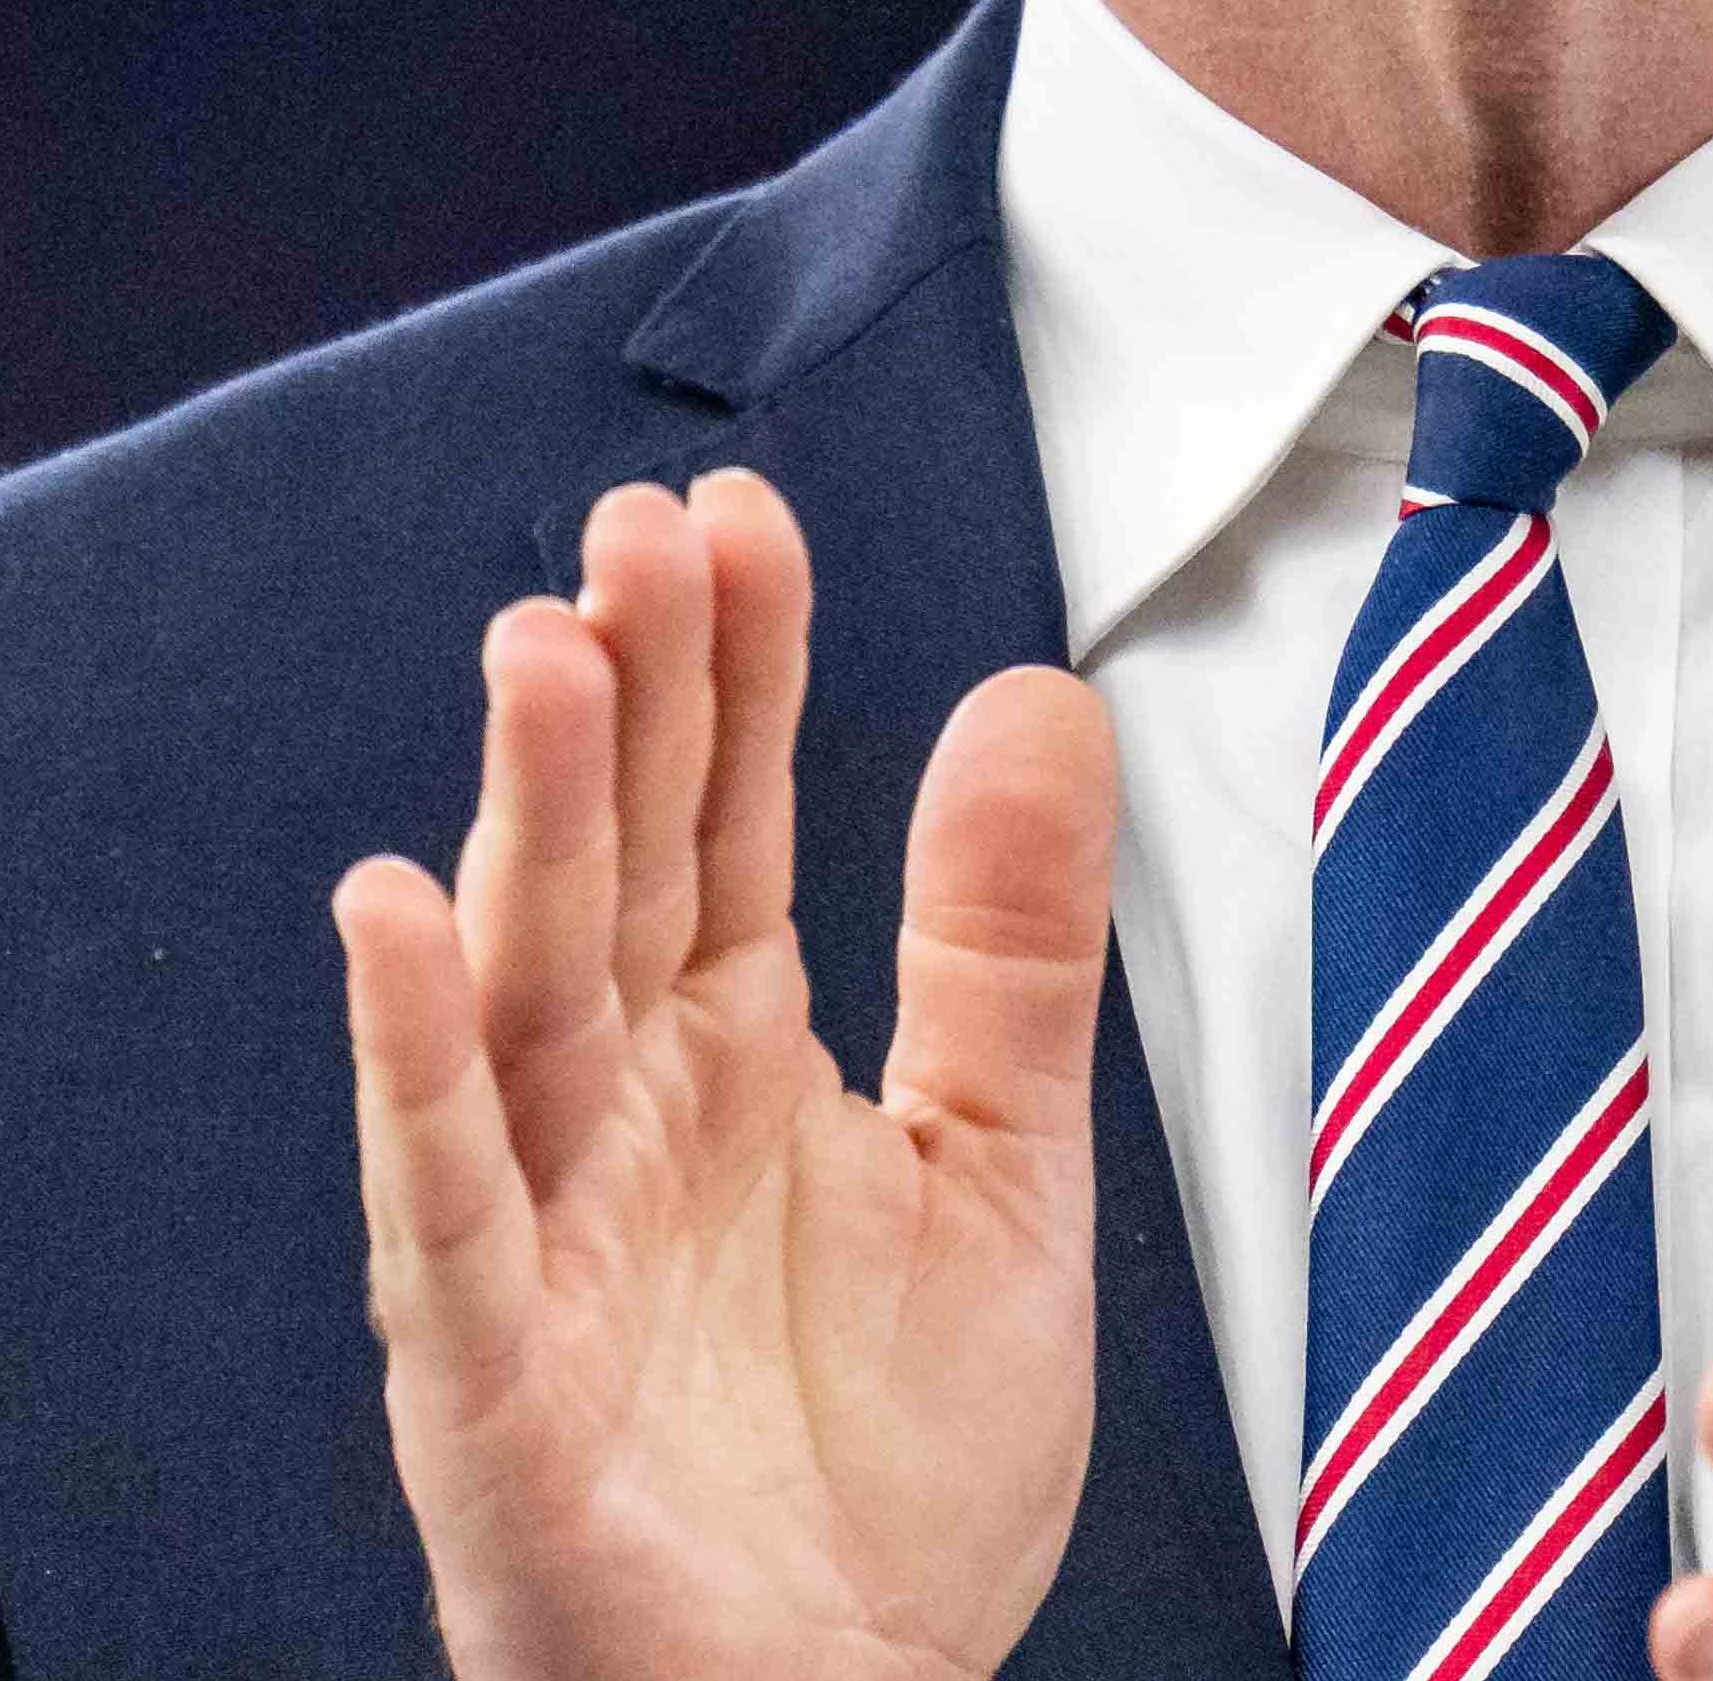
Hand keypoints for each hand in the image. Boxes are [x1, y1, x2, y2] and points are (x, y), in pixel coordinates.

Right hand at [333, 472, 1113, 1680]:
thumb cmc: (890, 1482)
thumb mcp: (1005, 1170)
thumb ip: (1005, 944)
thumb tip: (1035, 694)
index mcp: (736, 1052)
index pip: (727, 816)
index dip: (732, 669)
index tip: (738, 517)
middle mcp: (623, 1113)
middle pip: (618, 866)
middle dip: (625, 696)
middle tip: (639, 530)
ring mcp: (544, 1233)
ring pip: (524, 988)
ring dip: (527, 819)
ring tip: (545, 649)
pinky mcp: (492, 1373)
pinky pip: (441, 1199)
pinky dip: (411, 1060)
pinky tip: (391, 920)